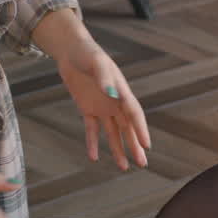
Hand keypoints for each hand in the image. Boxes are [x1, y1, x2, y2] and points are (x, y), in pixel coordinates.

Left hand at [57, 41, 150, 170]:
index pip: (134, 114)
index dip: (141, 129)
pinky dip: (93, 143)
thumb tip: (113, 95)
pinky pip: (92, 129)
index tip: (146, 145)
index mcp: (121, 91)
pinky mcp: (88, 108)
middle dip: (135, 146)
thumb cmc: (88, 53)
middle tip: (143, 163)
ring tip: (124, 167)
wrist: (71, 50)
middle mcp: (115, 102)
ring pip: (113, 132)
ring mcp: (102, 107)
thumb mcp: (96, 63)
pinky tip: (93, 157)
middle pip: (128, 128)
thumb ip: (105, 78)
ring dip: (118, 148)